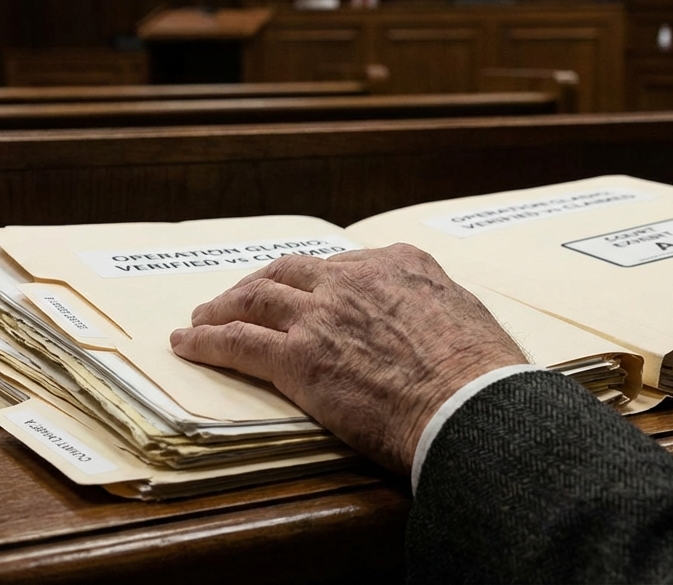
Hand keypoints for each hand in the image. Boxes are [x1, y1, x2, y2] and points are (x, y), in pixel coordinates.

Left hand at [169, 244, 527, 473]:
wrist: (471, 408)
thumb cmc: (485, 379)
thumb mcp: (471, 320)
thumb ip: (440, 310)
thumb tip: (438, 325)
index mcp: (401, 265)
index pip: (344, 265)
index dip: (316, 280)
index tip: (305, 290)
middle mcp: (355, 279)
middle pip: (290, 271)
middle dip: (259, 283)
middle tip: (240, 297)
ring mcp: (322, 315)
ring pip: (255, 298)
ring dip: (223, 306)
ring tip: (202, 318)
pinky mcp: (297, 357)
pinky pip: (237, 342)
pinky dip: (205, 340)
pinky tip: (187, 344)